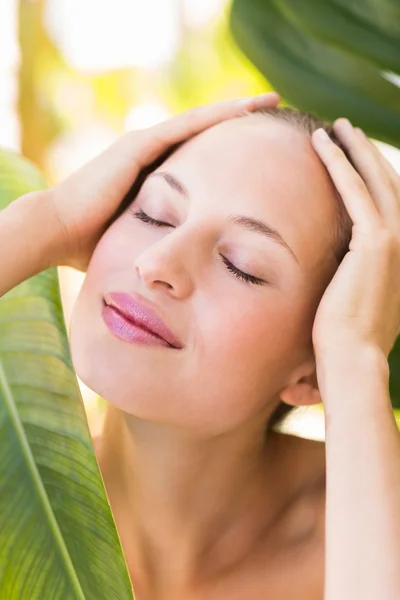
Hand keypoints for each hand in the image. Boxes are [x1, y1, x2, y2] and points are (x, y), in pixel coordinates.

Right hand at [47, 93, 278, 270]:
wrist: (58, 231)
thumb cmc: (94, 243)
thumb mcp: (143, 238)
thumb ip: (164, 240)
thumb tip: (188, 266)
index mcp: (153, 173)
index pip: (199, 155)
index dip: (228, 149)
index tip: (260, 149)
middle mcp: (151, 152)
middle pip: (203, 131)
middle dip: (238, 122)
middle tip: (275, 113)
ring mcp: (145, 144)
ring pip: (199, 122)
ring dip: (234, 111)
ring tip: (269, 102)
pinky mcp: (139, 146)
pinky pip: (185, 126)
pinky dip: (215, 116)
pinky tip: (243, 108)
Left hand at [311, 119, 399, 359]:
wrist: (353, 360)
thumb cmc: (345, 340)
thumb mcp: (353, 302)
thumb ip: (351, 279)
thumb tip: (333, 274)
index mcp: (398, 256)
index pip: (387, 206)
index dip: (372, 178)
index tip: (354, 160)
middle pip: (387, 185)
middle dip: (366, 155)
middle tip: (346, 131)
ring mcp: (395, 241)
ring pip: (374, 180)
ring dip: (354, 149)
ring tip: (335, 127)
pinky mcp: (376, 242)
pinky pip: (353, 191)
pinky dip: (338, 163)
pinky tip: (321, 143)